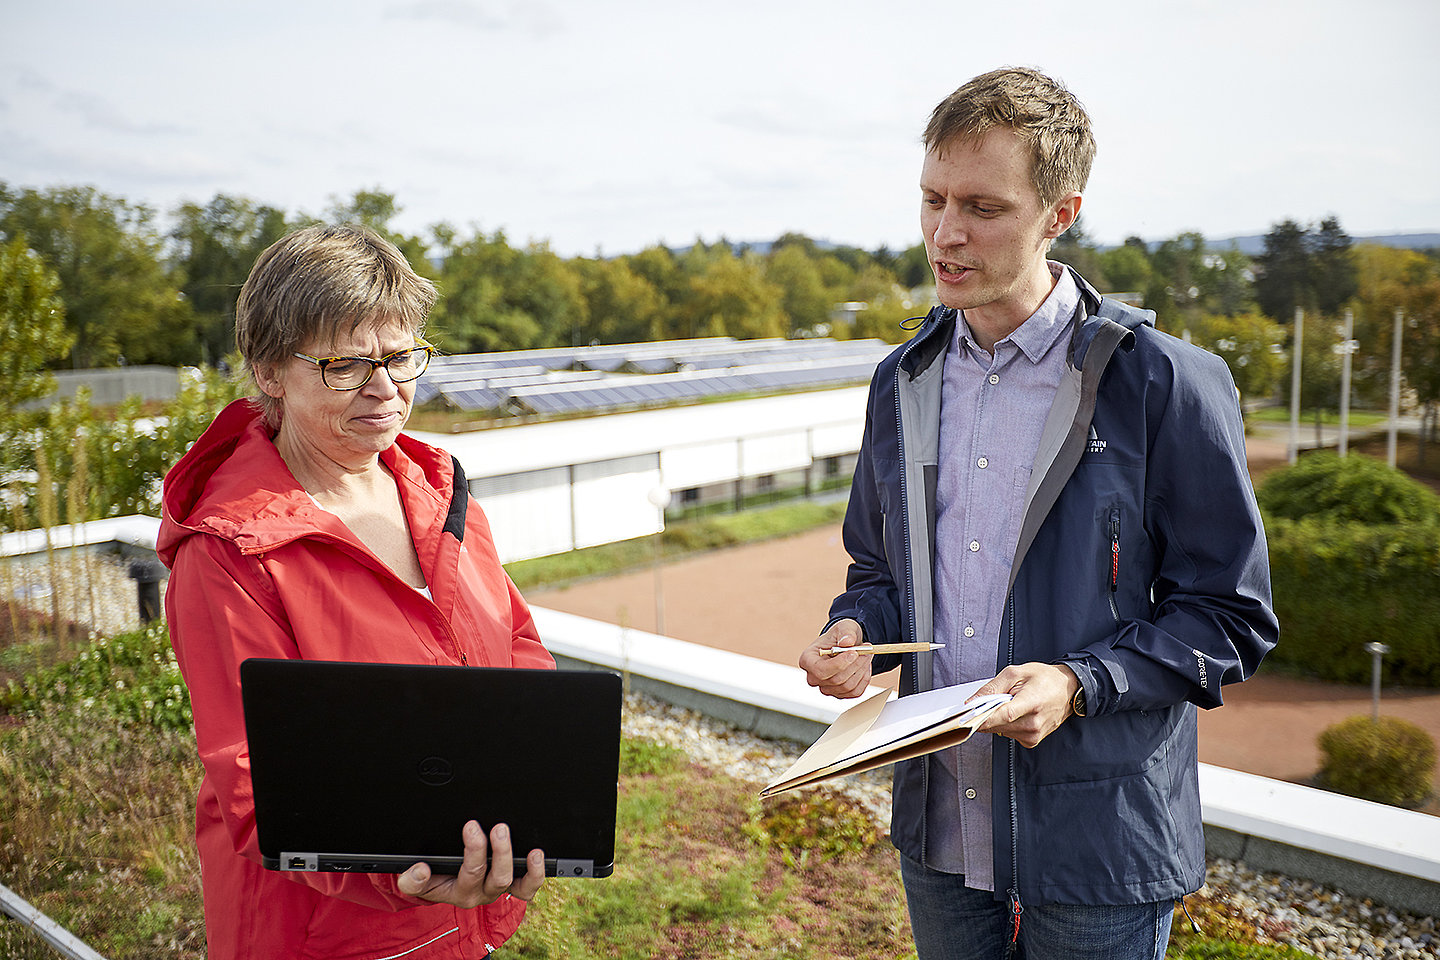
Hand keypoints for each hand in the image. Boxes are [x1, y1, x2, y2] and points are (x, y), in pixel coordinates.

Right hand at [397, 820, 543, 906]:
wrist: (436, 887)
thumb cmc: (428, 878)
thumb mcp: (414, 882)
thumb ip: (412, 880)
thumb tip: (419, 870)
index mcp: (459, 892)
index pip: (470, 873)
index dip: (474, 850)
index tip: (471, 825)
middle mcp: (482, 893)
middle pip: (498, 877)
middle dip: (499, 851)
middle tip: (499, 827)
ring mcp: (497, 889)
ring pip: (515, 883)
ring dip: (522, 863)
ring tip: (528, 848)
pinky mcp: (511, 886)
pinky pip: (527, 887)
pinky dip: (535, 873)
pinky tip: (536, 854)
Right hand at [799, 619, 871, 698]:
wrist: (846, 645)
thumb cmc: (840, 636)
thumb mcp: (843, 627)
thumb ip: (845, 633)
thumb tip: (847, 642)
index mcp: (807, 660)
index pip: (820, 670)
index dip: (838, 664)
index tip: (854, 653)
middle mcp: (813, 677)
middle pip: (836, 680)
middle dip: (855, 665)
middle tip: (867, 651)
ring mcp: (826, 688)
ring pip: (847, 687)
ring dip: (861, 670)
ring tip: (866, 655)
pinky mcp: (839, 694)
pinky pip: (855, 692)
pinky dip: (864, 679)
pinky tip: (864, 666)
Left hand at [971, 663, 1079, 748]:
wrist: (1067, 689)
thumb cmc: (1044, 678)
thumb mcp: (1016, 673)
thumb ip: (992, 687)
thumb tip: (972, 702)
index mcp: (1031, 703)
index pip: (1001, 716)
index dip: (981, 717)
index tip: (965, 716)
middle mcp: (1033, 723)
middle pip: (996, 725)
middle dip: (986, 714)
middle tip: (987, 702)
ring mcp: (1033, 735)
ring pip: (999, 731)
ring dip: (997, 719)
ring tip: (1009, 704)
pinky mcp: (1032, 741)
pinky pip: (1008, 734)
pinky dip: (1006, 724)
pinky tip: (1016, 713)